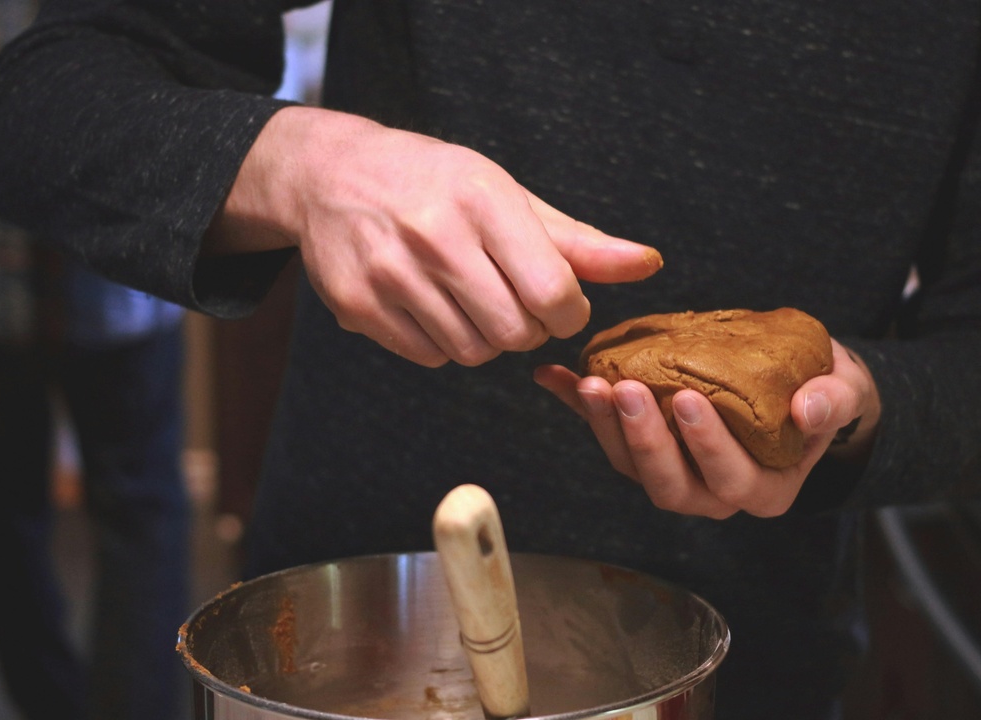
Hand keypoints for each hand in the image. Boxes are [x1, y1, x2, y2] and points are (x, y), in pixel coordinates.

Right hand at [205, 107, 662, 366]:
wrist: (331, 175)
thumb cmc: (436, 184)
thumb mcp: (509, 195)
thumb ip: (578, 241)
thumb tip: (648, 264)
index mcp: (482, 200)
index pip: (553, 292)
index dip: (568, 312)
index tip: (558, 301)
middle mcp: (434, 236)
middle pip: (515, 332)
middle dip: (528, 328)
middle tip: (513, 300)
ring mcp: (390, 273)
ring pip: (473, 352)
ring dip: (485, 338)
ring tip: (469, 298)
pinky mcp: (357, 306)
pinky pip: (430, 357)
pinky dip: (442, 343)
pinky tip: (431, 305)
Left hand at [533, 339, 879, 517]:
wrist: (796, 382)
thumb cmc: (821, 390)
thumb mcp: (844, 390)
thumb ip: (833, 400)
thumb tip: (807, 409)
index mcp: (763, 488)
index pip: (731, 479)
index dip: (706, 446)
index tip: (687, 400)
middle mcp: (712, 493)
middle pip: (670, 485)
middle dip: (645, 441)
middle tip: (628, 390)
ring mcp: (673, 472)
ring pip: (631, 465)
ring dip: (605, 427)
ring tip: (590, 383)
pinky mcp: (643, 445)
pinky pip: (607, 432)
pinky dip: (578, 406)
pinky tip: (553, 377)